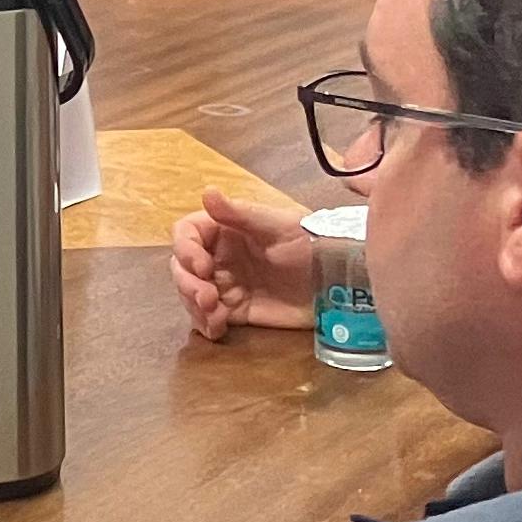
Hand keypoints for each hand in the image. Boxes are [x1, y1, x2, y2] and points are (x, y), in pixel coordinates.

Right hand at [171, 184, 317, 339]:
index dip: (186, 250)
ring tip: (215, 315)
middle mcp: (220, 255)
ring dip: (194, 306)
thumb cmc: (311, 242)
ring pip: (191, 294)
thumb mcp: (278, 225)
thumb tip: (207, 192)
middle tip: (208, 298)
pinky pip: (209, 317)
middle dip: (188, 284)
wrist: (339, 280)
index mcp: (225, 228)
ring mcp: (226, 284)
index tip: (202, 267)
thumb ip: (240, 213)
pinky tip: (216, 328)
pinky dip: (206, 324)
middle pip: (182, 268)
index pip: (187, 234)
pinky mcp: (236, 311)